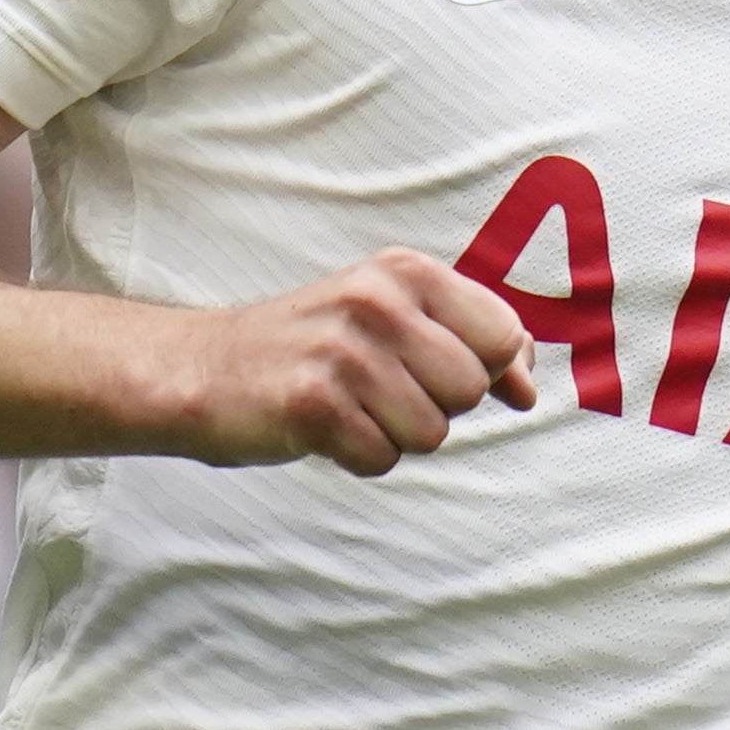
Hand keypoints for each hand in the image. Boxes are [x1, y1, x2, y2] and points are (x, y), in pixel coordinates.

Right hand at [166, 248, 538, 475]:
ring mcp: (344, 351)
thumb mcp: (392, 318)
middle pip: (470, 390)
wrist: (201, 369)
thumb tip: (528, 386)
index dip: (487, 370)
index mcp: (405, 271)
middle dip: (434, 407)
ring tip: (350, 407)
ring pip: (431, 432)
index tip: (438, 373)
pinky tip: (325, 429)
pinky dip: (358, 457)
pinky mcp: (312, 402)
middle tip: (378, 391)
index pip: (502, 333)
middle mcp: (377, 301)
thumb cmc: (312, 349)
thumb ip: (469, 341)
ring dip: (394, 435)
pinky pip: (382, 458)